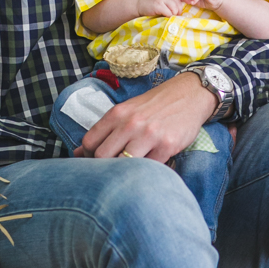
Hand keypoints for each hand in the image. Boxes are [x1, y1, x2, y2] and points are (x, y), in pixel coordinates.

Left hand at [73, 72, 217, 160]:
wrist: (189, 95)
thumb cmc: (155, 105)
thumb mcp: (127, 110)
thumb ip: (106, 130)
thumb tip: (79, 151)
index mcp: (117, 113)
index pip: (89, 142)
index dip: (87, 156)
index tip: (95, 162)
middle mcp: (131, 123)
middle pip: (102, 157)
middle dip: (103, 167)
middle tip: (111, 171)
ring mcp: (149, 135)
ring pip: (123, 165)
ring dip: (124, 172)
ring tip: (129, 172)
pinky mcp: (167, 146)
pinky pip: (149, 168)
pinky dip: (146, 172)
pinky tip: (148, 168)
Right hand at [135, 0, 185, 17]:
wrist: (137, 4)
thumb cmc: (150, 3)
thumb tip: (180, 6)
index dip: (181, 3)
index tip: (179, 9)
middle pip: (178, 2)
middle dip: (179, 10)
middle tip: (177, 15)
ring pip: (174, 8)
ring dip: (174, 14)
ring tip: (172, 16)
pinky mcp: (158, 6)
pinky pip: (168, 12)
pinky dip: (169, 16)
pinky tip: (166, 17)